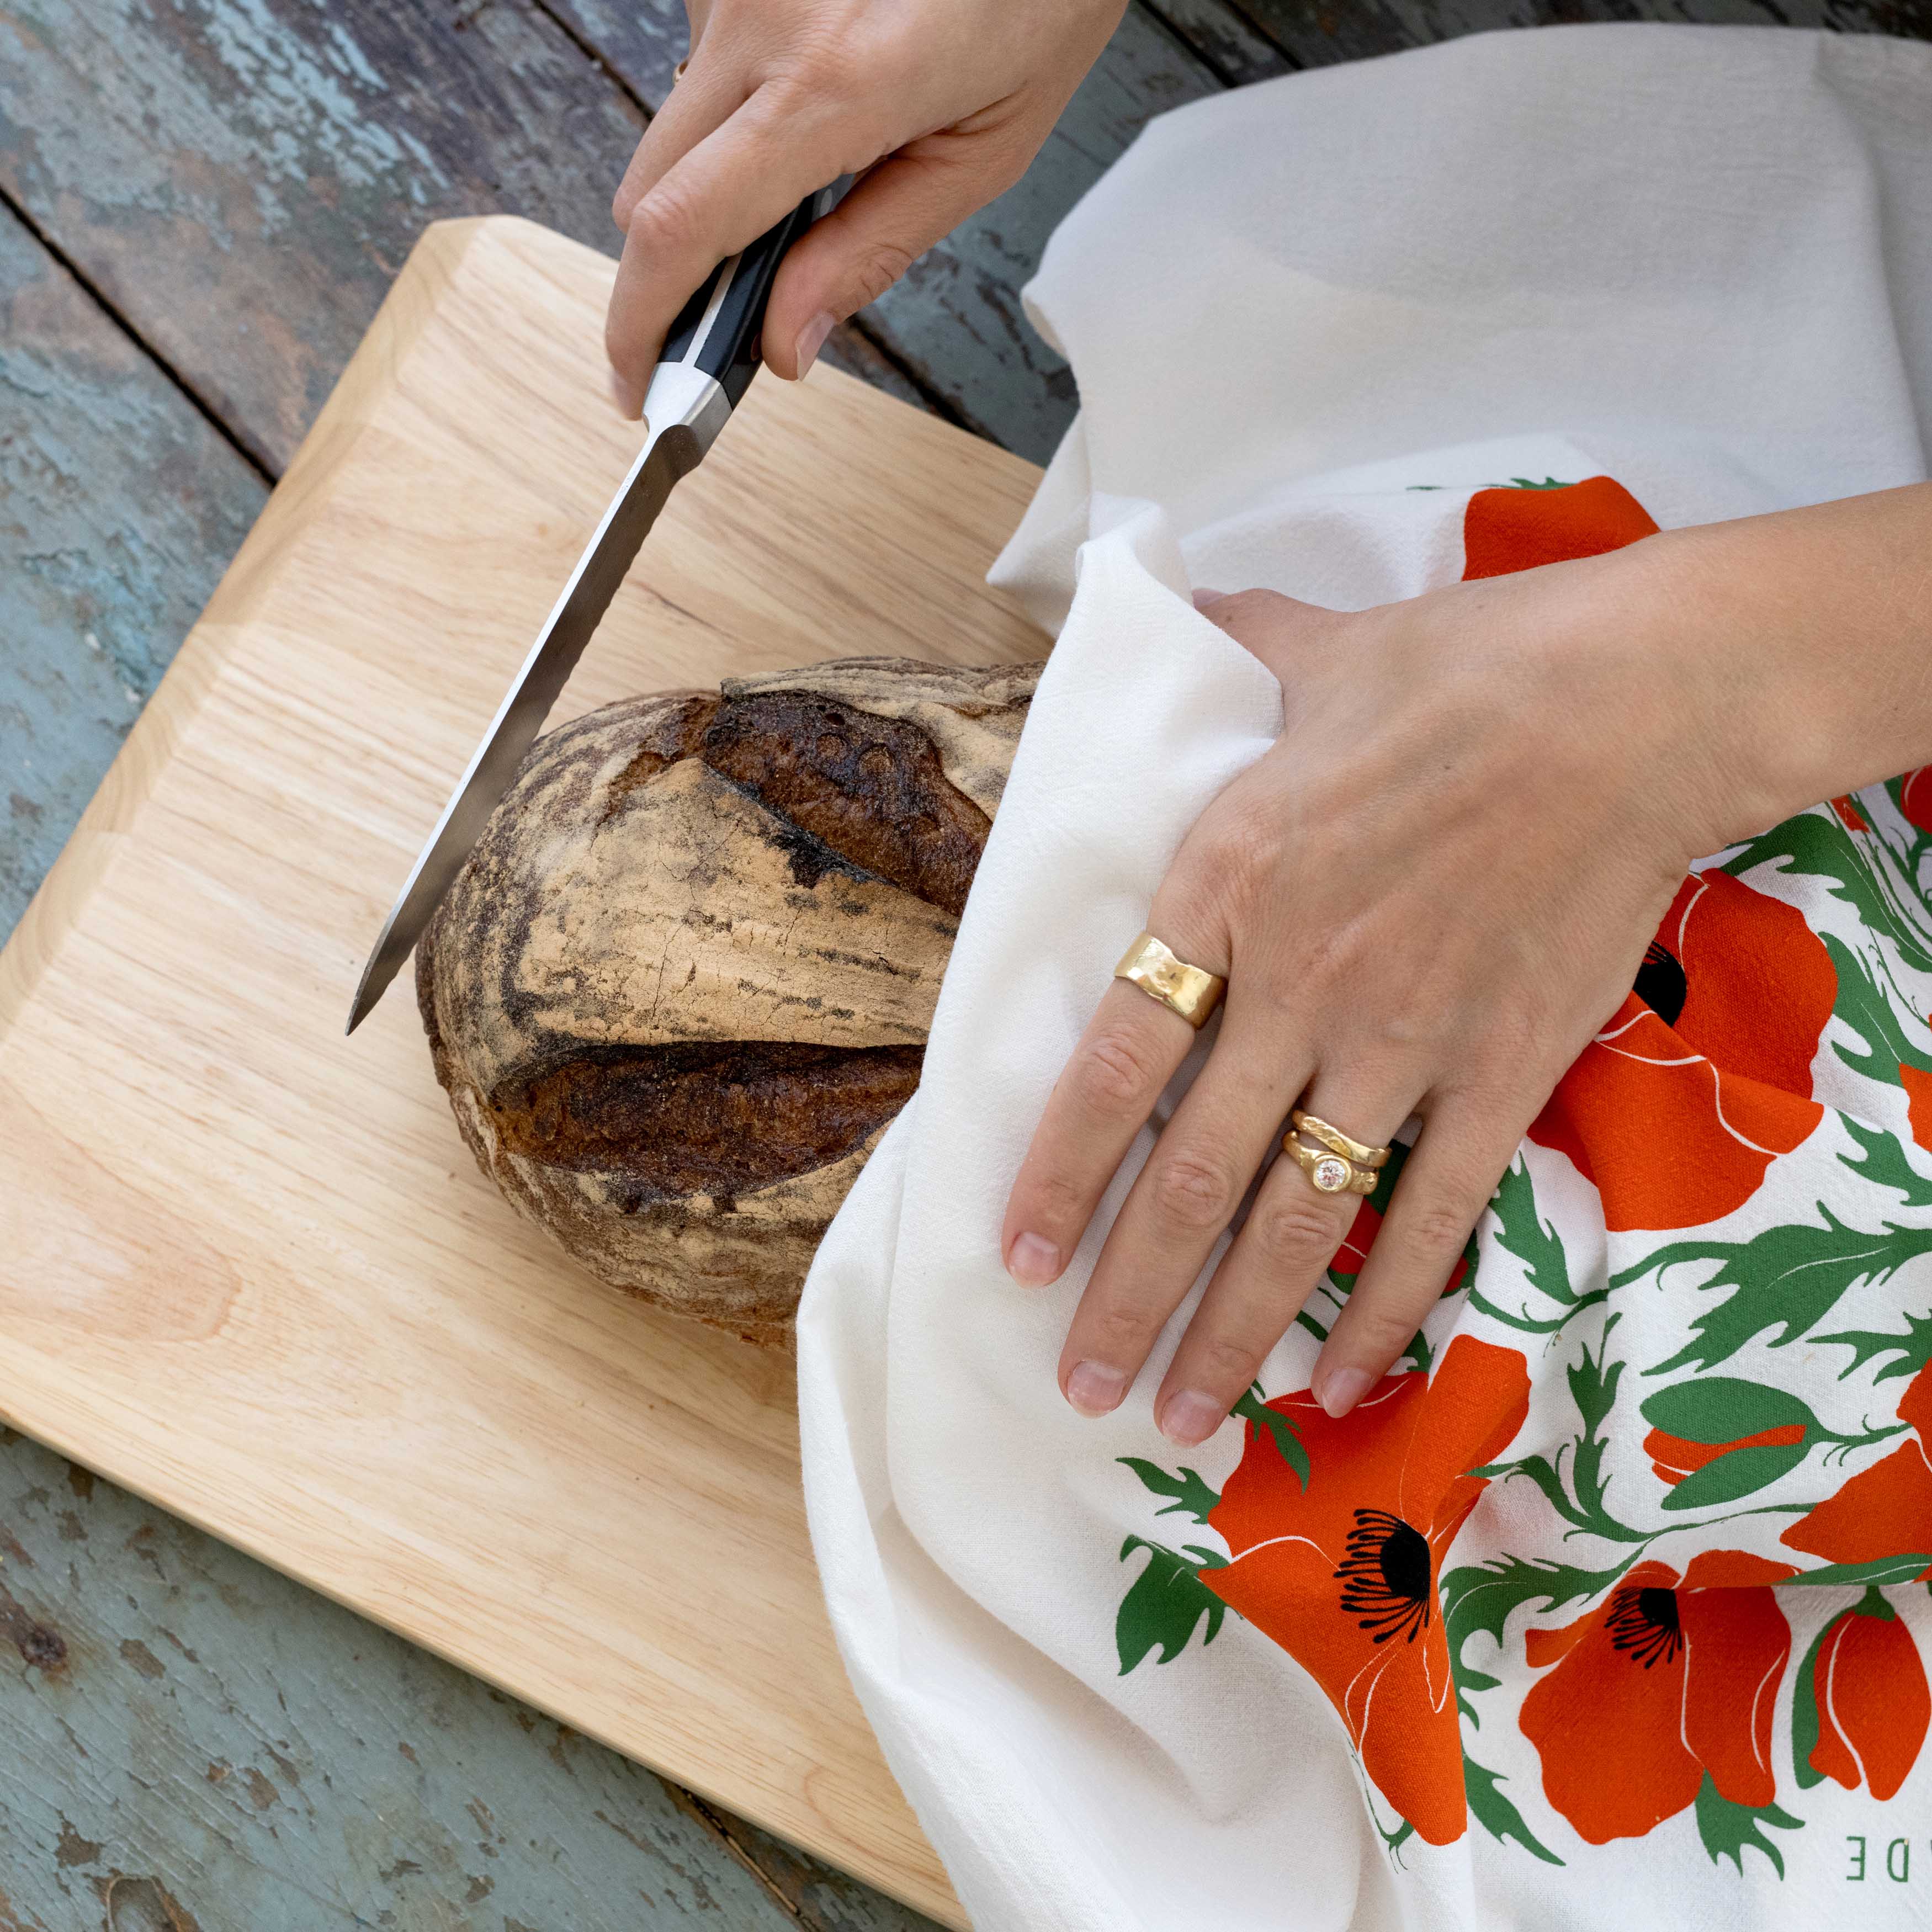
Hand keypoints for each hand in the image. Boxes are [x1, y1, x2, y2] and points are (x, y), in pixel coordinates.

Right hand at [604, 0, 1125, 414]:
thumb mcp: (982, 153)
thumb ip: (871, 251)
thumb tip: (783, 342)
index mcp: (834, 87)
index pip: (682, 228)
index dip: (640, 322)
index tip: (635, 381)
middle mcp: (761, 22)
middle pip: (649, 191)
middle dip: (674, 270)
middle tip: (729, 310)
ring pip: (674, 126)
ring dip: (718, 173)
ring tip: (820, 157)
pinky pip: (704, 62)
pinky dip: (742, 102)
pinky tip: (816, 85)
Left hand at [1001, 487, 1931, 1442]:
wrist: (1633, 700)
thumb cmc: (1464, 668)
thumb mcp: (1312, 648)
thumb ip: (1226, 647)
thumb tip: (1171, 603)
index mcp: (1227, 885)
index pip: (1115, 1060)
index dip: (1059, 1169)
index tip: (1020, 1252)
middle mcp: (1300, 982)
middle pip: (1192, 1175)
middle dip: (1129, 1295)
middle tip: (1079, 1384)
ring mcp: (1404, 1040)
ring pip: (1298, 1218)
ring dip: (1232, 1327)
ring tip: (1178, 1416)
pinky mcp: (1503, 1071)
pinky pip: (1434, 1213)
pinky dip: (1385, 1303)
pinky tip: (1339, 1377)